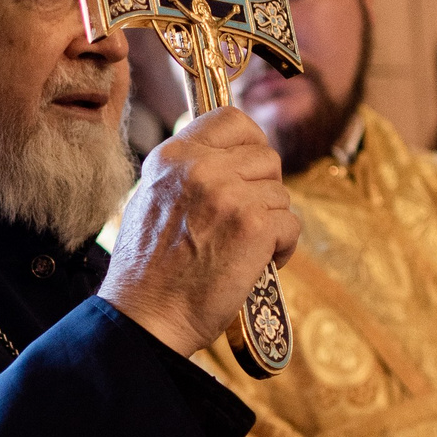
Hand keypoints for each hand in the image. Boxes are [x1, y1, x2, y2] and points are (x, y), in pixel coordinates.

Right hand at [100, 106, 300, 357]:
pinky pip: (291, 224)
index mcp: (172, 156)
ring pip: (281, 194)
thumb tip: (228, 161)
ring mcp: (229, 194)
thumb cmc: (147, 272)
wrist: (145, 317)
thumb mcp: (152, 200)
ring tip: (245, 252)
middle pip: (266, 157)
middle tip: (247, 223)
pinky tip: (256, 266)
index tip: (251, 171)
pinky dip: (282, 250)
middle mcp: (200, 167)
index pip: (231, 119)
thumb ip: (187, 174)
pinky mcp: (253, 226)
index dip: (251, 143)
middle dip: (265, 191)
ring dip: (272, 225)